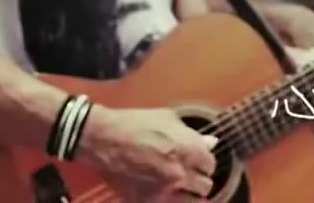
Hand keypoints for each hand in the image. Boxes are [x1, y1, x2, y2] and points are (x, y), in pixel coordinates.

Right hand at [75, 104, 218, 200]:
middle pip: (205, 186)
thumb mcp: (167, 119)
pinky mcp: (146, 201)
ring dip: (189, 193)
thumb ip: (193, 135)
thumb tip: (211, 142)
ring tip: (180, 186)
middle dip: (199, 178)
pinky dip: (169, 199)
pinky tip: (164, 192)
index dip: (204, 161)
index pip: (210, 164)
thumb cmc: (135, 123)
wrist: (102, 139)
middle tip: (190, 174)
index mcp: (188, 149)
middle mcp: (180, 173)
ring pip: (192, 201)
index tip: (198, 160)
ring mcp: (163, 191)